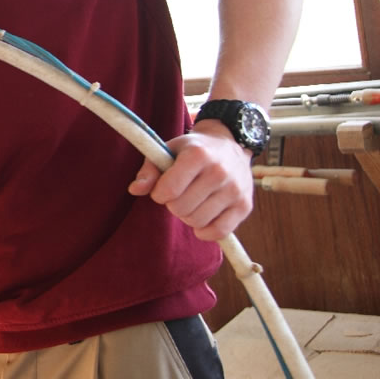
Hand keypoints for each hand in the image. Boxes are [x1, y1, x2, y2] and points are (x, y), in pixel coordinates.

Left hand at [129, 121, 254, 241]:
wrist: (230, 146)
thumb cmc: (192, 150)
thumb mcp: (167, 151)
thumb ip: (149, 170)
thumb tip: (135, 189)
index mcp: (198, 155)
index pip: (168, 190)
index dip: (159, 193)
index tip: (163, 188)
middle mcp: (220, 172)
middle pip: (180, 209)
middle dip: (173, 204)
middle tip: (179, 194)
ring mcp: (235, 190)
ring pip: (197, 222)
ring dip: (188, 216)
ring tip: (193, 201)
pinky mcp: (245, 206)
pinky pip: (218, 232)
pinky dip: (205, 231)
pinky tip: (203, 217)